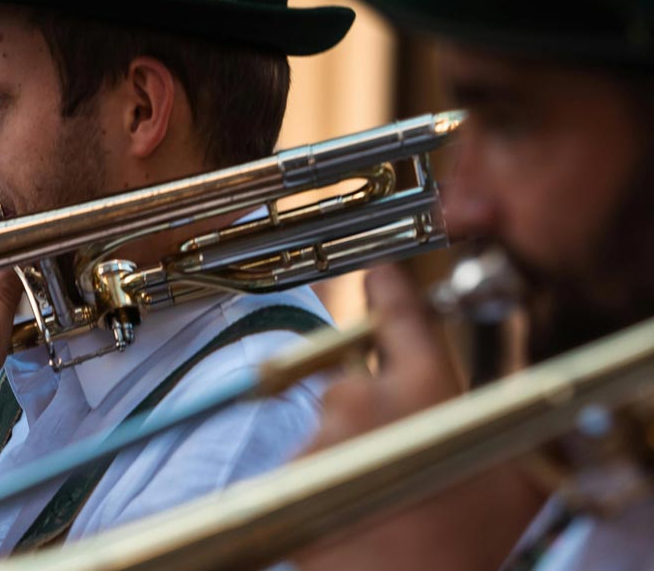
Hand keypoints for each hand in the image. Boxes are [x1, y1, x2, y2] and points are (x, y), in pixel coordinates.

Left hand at [295, 265, 544, 570]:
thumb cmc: (463, 541)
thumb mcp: (516, 477)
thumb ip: (512, 422)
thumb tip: (522, 400)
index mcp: (423, 385)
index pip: (399, 312)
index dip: (389, 288)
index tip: (379, 271)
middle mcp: (361, 395)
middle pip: (360, 379)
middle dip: (377, 407)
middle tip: (404, 450)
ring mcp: (319, 430)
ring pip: (334, 425)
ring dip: (352, 446)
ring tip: (383, 490)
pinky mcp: (289, 466)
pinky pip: (309, 460)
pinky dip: (328, 477)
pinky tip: (355, 504)